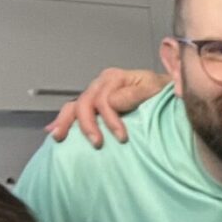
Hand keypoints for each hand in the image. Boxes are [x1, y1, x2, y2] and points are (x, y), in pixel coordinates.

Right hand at [42, 67, 166, 145]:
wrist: (168, 91)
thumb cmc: (162, 91)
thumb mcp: (154, 88)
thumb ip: (134, 94)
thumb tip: (112, 101)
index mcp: (115, 78)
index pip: (104, 99)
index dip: (111, 119)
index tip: (122, 137)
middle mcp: (101, 84)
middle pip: (86, 103)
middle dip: (89, 125)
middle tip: (97, 143)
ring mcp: (95, 93)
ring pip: (75, 106)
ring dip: (65, 122)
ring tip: (59, 136)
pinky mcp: (93, 105)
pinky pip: (73, 110)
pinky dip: (63, 120)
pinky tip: (53, 131)